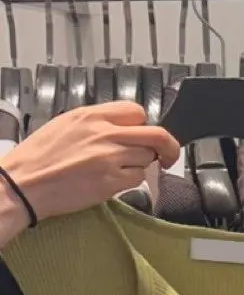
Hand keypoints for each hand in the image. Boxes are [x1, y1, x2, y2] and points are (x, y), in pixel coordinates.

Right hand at [0, 103, 180, 249]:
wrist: (23, 184)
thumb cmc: (39, 157)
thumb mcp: (66, 124)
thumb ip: (97, 123)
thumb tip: (123, 127)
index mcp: (92, 115)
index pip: (137, 111)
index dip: (145, 123)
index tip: (145, 132)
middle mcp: (105, 134)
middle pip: (157, 135)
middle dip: (169, 146)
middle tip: (169, 155)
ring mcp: (111, 158)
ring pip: (148, 159)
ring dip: (142, 165)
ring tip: (120, 169)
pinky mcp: (112, 182)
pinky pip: (138, 179)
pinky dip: (133, 181)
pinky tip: (114, 181)